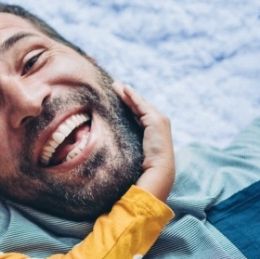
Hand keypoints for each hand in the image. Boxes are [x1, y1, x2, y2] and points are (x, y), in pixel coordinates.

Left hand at [115, 82, 174, 202]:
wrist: (156, 173)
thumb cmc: (141, 171)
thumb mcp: (127, 157)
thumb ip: (120, 150)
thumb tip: (100, 153)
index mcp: (150, 135)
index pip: (136, 116)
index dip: (126, 107)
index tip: (114, 98)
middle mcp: (157, 126)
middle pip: (138, 108)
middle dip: (126, 97)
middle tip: (114, 85)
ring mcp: (159, 122)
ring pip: (139, 104)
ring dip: (127, 94)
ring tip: (115, 85)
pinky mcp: (156, 120)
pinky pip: (141, 105)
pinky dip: (133, 96)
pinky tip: (124, 89)